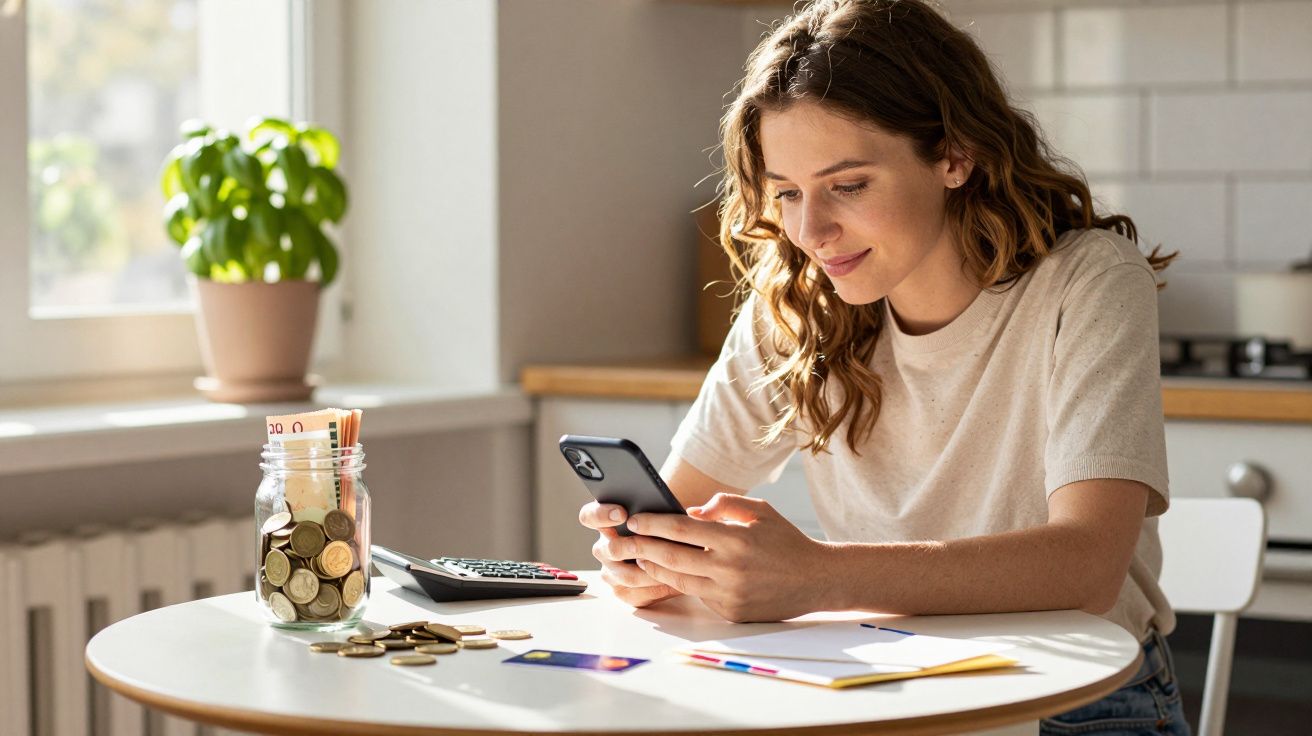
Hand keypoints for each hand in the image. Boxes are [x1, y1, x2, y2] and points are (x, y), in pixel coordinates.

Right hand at [578, 500, 683, 608]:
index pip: (589, 516)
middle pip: (605, 550)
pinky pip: (634, 594)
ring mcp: (611, 572)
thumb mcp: (665, 511)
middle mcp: (605, 548)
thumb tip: (671, 507)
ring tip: (673, 564)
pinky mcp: (624, 591)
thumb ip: (660, 507)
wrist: (681, 554)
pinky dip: (655, 589)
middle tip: (649, 543)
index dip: (601, 514)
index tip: (622, 513)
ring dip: (650, 570)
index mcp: (607, 522)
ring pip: (623, 576)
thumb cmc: (670, 527)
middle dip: (630, 547)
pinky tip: (673, 581)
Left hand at [622, 493, 836, 622]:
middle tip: (622, 540)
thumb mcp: (759, 511)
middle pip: (671, 557)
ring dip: (654, 567)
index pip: (682, 530)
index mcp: (735, 539)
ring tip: (639, 556)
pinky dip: (681, 581)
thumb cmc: (785, 541)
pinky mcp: (730, 612)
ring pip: (678, 580)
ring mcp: (728, 594)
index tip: (635, 519)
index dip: (653, 523)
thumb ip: (724, 504)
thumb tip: (691, 511)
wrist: (816, 580)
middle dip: (641, 547)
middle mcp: (729, 569)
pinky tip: (667, 571)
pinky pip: (697, 594)